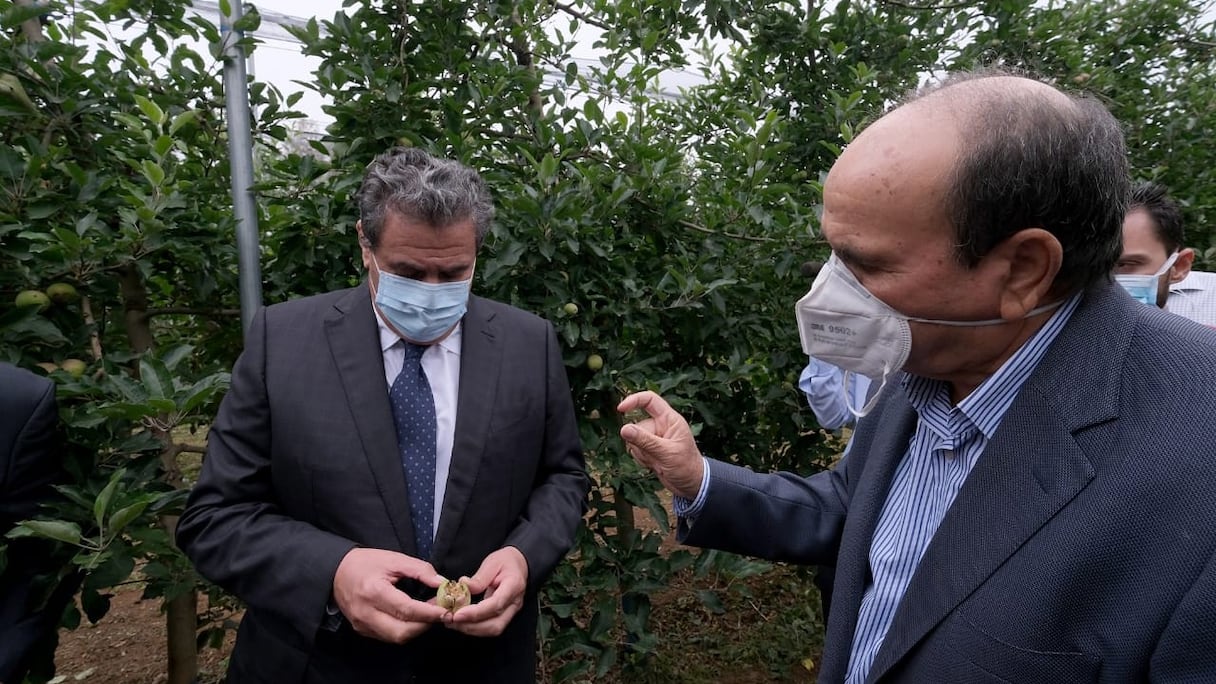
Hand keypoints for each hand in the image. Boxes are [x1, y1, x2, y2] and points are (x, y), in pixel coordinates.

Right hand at [332, 548, 448, 642]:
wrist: (336, 571)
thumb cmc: (366, 562)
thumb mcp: (394, 559)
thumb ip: (420, 570)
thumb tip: (442, 583)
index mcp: (374, 591)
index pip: (406, 610)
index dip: (429, 613)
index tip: (446, 610)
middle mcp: (366, 612)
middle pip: (402, 632)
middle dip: (425, 625)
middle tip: (440, 613)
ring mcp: (362, 624)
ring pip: (396, 638)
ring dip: (416, 629)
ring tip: (428, 615)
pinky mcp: (362, 630)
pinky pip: (388, 636)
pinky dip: (404, 630)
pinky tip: (412, 618)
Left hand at [444, 546, 527, 636]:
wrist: (519, 565)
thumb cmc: (506, 561)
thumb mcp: (492, 563)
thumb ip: (479, 578)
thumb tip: (464, 586)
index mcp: (514, 586)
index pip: (496, 604)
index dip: (476, 612)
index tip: (457, 614)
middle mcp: (514, 603)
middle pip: (495, 624)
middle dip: (471, 626)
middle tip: (450, 620)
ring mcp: (511, 612)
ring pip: (493, 629)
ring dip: (471, 629)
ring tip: (452, 622)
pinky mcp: (504, 616)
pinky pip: (490, 627)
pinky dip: (474, 627)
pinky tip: (461, 621)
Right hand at [618, 391, 704, 498]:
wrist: (691, 485)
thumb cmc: (686, 466)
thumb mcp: (666, 453)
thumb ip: (644, 441)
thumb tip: (624, 429)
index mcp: (670, 419)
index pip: (650, 400)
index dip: (634, 400)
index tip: (620, 409)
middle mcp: (661, 425)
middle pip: (638, 425)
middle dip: (640, 442)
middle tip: (655, 455)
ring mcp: (654, 438)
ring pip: (634, 439)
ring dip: (641, 453)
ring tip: (657, 462)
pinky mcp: (650, 449)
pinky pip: (635, 449)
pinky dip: (641, 458)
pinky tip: (653, 465)